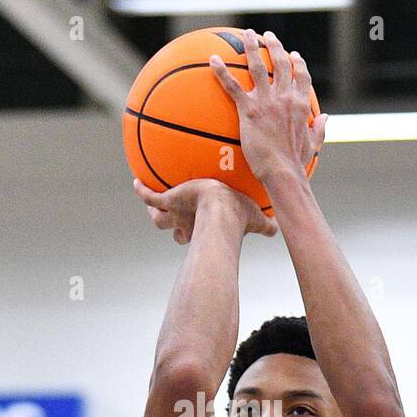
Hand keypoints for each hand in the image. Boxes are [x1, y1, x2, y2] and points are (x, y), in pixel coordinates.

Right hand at [133, 177, 276, 243]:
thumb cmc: (239, 219)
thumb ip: (265, 225)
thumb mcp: (256, 220)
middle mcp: (187, 225)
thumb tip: (280, 230)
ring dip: (154, 213)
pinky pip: (149, 197)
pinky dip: (141, 191)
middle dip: (173, 228)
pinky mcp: (169, 201)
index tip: (195, 231)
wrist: (222, 211)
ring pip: (158, 218)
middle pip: (174, 230)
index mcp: (204, 229)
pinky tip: (136, 181)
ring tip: (151, 200)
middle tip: (174, 219)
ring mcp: (176, 214)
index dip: (195, 234)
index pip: (197, 235)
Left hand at [209, 28, 327, 186]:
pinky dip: (221, 71)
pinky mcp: (249, 110)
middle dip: (274, 46)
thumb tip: (326, 118)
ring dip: (251, 47)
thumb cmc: (296, 163)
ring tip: (247, 35)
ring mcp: (266, 101)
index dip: (298, 63)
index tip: (294, 55)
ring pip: (258, 66)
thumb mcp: (313, 145)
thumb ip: (320, 129)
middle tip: (267, 36)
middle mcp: (285, 97)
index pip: (301, 76)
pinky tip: (212, 60)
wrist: (282, 171)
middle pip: (281, 63)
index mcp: (301, 104)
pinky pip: (232, 86)